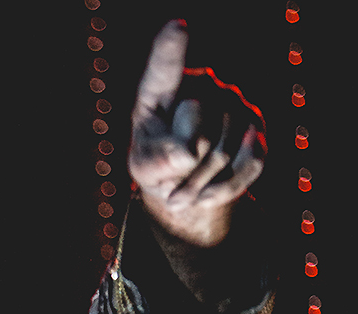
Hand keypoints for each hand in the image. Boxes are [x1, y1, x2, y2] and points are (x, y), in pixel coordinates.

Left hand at [129, 20, 265, 248]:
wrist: (187, 186)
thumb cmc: (157, 166)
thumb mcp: (145, 167)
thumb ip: (156, 160)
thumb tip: (186, 153)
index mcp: (162, 93)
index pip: (165, 71)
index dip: (170, 50)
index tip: (177, 27)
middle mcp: (203, 90)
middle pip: (198, 133)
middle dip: (182, 172)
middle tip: (166, 189)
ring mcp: (234, 107)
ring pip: (222, 154)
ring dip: (198, 186)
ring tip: (179, 194)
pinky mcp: (258, 131)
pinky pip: (249, 165)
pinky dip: (223, 190)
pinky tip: (204, 197)